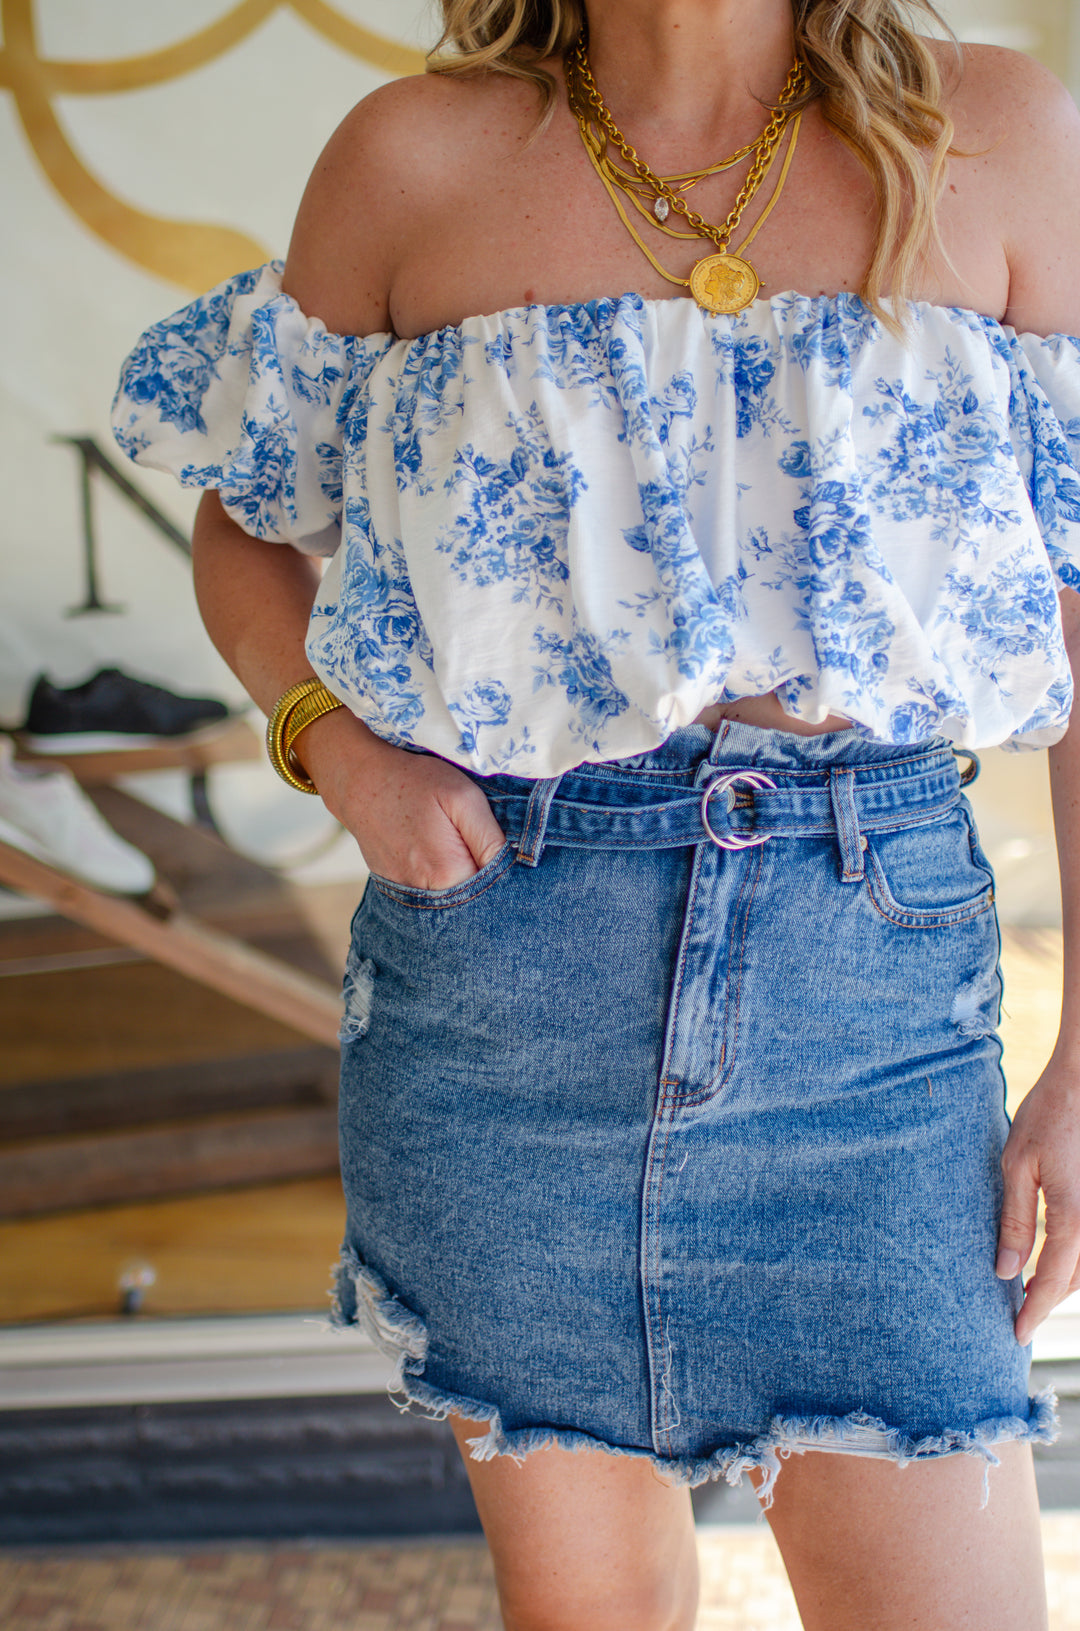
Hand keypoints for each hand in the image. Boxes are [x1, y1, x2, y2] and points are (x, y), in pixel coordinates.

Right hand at [294, 707, 505, 889]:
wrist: (359, 781)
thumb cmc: (414, 782)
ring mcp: (408, 897)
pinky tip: (445, 857)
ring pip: (454, 902)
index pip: (496, 893)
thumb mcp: (463, 797)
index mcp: (448, 874)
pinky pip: (434, 897)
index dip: (510, 878)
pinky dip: (447, 883)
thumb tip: (514, 868)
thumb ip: (491, 839)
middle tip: (492, 854)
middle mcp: (427, 895)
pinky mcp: (397, 890)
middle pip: (475, 905)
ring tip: (465, 852)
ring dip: (469, 885)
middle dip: (492, 888)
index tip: (514, 861)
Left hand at [996, 1048, 1079, 1344]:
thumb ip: (1014, 1220)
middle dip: (1049, 1301)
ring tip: (1034, 1292)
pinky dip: (1079, 1262)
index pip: (1052, 1281)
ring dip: (1066, 1283)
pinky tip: (1057, 1261)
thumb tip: (1006, 1271)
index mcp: (1074, 1218)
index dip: (1034, 1311)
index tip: (1016, 1335)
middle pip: (1077, 1281)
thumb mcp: (1018, 1164)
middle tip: (1020, 1317)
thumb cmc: (1050, 1114)